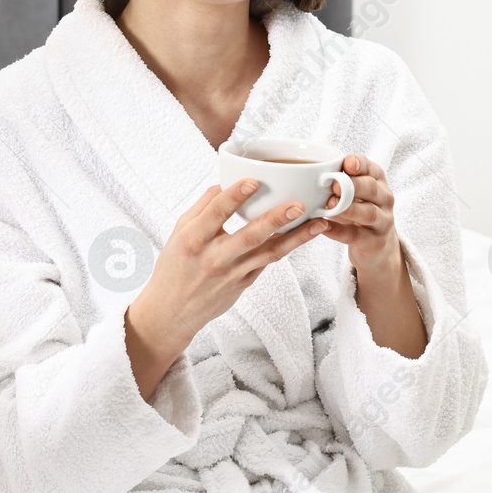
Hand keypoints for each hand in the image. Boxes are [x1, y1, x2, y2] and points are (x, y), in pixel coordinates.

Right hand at [131, 181, 330, 348]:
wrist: (172, 312)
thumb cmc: (174, 267)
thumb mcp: (177, 233)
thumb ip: (201, 208)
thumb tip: (222, 184)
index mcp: (193, 241)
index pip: (215, 214)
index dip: (234, 196)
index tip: (253, 180)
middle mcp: (214, 258)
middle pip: (249, 237)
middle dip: (276, 220)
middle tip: (299, 205)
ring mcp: (232, 274)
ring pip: (269, 253)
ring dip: (297, 238)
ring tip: (319, 223)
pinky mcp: (245, 284)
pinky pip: (268, 262)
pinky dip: (287, 247)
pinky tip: (305, 235)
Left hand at [322, 154, 400, 275]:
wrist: (375, 243)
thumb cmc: (358, 210)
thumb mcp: (351, 193)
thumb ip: (339, 182)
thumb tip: (312, 176)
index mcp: (377, 181)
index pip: (371, 168)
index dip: (360, 164)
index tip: (346, 163)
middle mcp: (384, 199)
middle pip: (372, 189)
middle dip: (353, 185)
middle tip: (334, 185)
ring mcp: (383, 221)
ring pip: (369, 212)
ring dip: (348, 208)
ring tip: (330, 205)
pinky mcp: (376, 242)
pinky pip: (357, 235)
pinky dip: (340, 232)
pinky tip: (325, 227)